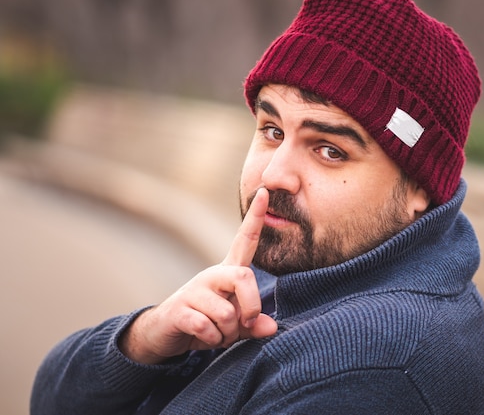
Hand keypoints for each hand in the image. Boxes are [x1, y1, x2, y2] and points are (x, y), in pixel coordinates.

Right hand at [119, 188, 277, 364]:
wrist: (163, 335)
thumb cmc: (205, 324)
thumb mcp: (233, 325)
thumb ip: (253, 325)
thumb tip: (272, 327)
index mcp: (226, 273)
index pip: (245, 240)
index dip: (256, 218)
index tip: (266, 192)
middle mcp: (211, 275)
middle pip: (243, 277)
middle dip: (251, 307)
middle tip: (245, 324)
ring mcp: (193, 290)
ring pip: (227, 314)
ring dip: (227, 333)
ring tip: (216, 334)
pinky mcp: (179, 310)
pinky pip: (207, 328)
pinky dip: (210, 340)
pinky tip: (201, 337)